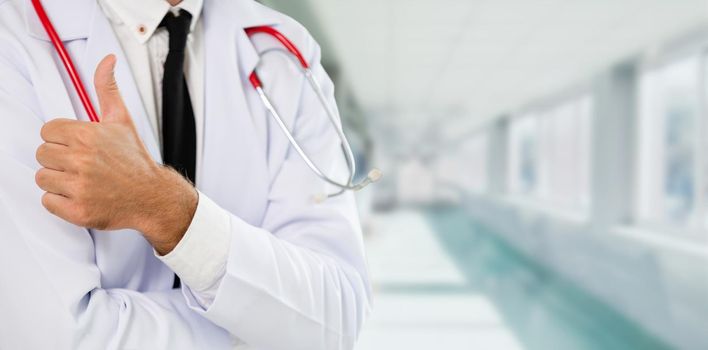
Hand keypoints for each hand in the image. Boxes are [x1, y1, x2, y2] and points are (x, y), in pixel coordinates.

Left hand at [35, 55, 196, 254]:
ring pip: (43, 178)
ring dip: (59, 181)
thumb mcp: (121, 120)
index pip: (47, 132)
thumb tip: (107, 59)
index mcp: (87, 136)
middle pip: (42, 155)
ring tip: (82, 181)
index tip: (78, 147)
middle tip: (81, 165)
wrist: (152, 196)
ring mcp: (79, 187)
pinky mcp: (77, 211)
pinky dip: (61, 202)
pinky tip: (81, 196)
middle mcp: (81, 161)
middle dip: (59, 159)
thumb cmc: (135, 160)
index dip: (62, 139)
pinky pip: (48, 202)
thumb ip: (107, 88)